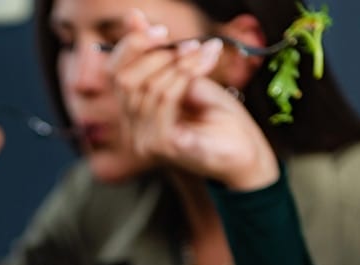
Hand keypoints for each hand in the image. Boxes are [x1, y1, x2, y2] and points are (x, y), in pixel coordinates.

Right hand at [109, 10, 277, 190]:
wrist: (245, 153)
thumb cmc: (218, 118)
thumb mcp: (187, 76)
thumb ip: (161, 53)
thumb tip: (135, 17)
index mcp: (135, 111)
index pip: (114, 74)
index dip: (130, 46)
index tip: (159, 29)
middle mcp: (133, 128)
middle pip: (122, 80)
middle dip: (156, 53)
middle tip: (189, 44)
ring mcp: (144, 140)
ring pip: (146, 88)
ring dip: (179, 62)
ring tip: (204, 53)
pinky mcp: (162, 146)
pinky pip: (164, 101)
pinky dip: (184, 76)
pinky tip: (204, 64)